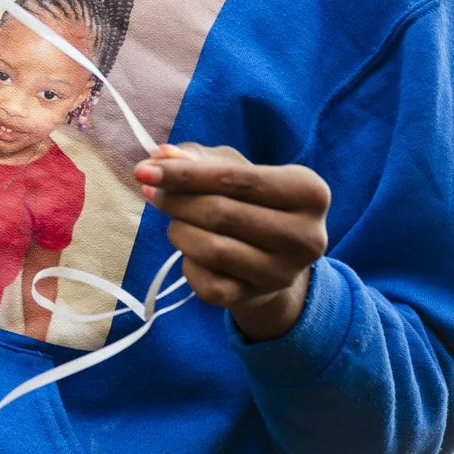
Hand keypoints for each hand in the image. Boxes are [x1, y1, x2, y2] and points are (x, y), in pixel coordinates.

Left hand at [134, 142, 329, 341]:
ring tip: (176, 221)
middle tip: (151, 191)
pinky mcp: (256, 298)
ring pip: (210, 249)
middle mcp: (306, 236)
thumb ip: (198, 158)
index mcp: (310, 192)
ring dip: (179, 230)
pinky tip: (192, 251)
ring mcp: (282, 273)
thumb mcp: (234, 169)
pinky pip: (204, 281)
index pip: (237, 179)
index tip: (144, 169)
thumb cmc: (250, 201)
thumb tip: (161, 155)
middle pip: (222, 214)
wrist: (271, 258)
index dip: (186, 174)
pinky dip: (187, 261)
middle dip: (176, 200)